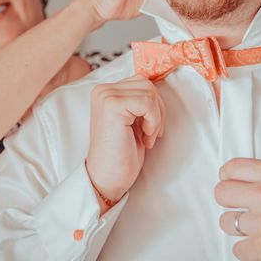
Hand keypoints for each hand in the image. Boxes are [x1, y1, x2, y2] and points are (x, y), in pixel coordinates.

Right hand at [86, 75, 165, 209]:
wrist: (107, 178)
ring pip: (149, 92)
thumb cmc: (121, 153)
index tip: (150, 128)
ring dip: (156, 117)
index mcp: (105, 92)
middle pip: (147, 85)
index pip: (141, 83)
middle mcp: (102, 90)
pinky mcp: (112, 105)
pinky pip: (147, 102)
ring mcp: (106, 96)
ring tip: (147, 136)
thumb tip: (157, 89)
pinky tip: (145, 137)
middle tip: (152, 134)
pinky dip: (153, 121)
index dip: (154, 105)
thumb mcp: (132, 120)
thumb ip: (138, 101)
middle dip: (157, 110)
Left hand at [215, 158, 260, 260]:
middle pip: (221, 193)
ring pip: (226, 222)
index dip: (228, 177)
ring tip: (256, 226)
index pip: (229, 168)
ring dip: (238, 226)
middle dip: (229, 200)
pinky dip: (248, 249)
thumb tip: (235, 177)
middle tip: (241, 205)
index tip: (230, 182)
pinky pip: (237, 248)